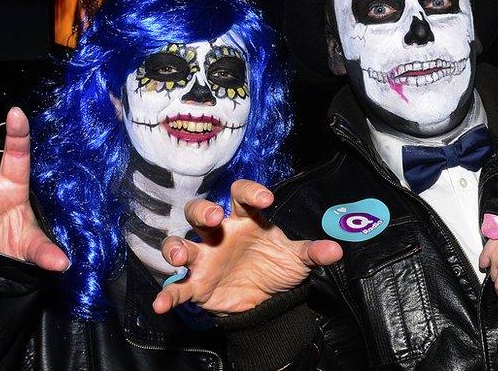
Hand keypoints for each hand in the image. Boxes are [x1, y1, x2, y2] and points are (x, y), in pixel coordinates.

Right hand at [153, 179, 342, 315]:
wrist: (265, 302)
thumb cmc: (276, 267)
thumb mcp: (298, 260)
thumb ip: (314, 252)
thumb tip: (336, 250)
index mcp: (246, 220)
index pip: (242, 197)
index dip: (251, 192)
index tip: (266, 198)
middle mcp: (220, 234)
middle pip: (200, 213)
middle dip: (202, 212)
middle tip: (213, 219)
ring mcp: (205, 258)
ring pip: (180, 243)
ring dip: (174, 247)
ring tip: (179, 255)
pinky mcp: (196, 284)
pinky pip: (177, 286)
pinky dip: (167, 294)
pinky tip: (161, 304)